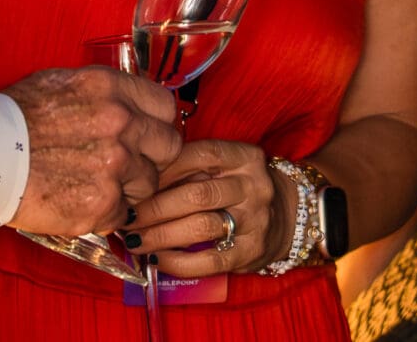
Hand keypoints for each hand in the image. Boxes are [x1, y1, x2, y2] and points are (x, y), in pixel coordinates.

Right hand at [3, 66, 184, 236]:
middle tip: (128, 164)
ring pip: (148, 184)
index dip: (157, 123)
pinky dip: (105, 213)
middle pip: (169, 146)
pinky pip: (122, 214)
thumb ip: (104, 95)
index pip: (166, 107)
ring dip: (128, 188)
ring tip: (94, 185)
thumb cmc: (15, 118)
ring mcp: (116, 166)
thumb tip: (127, 105)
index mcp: (113, 90)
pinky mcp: (103, 204)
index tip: (147, 134)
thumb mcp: (64, 83)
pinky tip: (79, 202)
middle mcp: (122, 125)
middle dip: (152, 157)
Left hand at [126, 138, 279, 276]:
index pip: (198, 155)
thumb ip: (191, 168)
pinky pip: (209, 260)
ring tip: (134, 240)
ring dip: (160, 235)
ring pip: (200, 226)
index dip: (163, 168)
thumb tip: (138, 183)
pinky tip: (156, 259)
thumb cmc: (240, 188)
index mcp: (244, 156)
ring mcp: (255, 220)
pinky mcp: (251, 252)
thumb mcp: (225, 166)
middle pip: (196, 194)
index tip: (135, 180)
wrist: (290, 215)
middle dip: (154, 207)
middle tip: (127, 217)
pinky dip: (177, 261)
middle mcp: (252, 185)